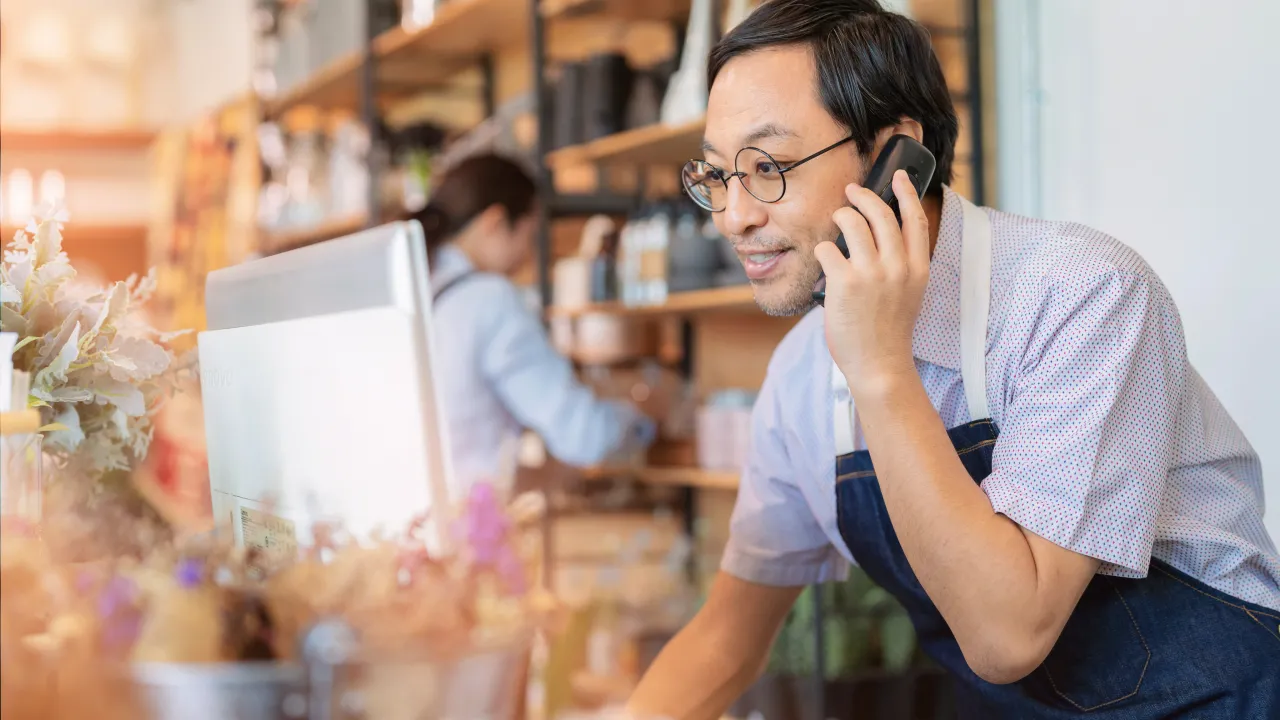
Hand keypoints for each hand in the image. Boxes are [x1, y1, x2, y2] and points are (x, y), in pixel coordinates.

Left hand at [814, 170, 930, 396]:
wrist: (879, 364)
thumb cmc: (888, 330)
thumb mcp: (908, 293)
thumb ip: (901, 264)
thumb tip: (880, 234)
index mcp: (917, 268)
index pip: (914, 219)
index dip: (906, 193)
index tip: (897, 176)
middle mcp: (897, 266)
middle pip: (880, 213)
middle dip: (863, 196)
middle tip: (851, 191)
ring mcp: (871, 273)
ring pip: (852, 223)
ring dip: (840, 218)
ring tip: (836, 224)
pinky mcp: (845, 281)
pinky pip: (827, 249)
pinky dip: (822, 251)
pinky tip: (824, 264)